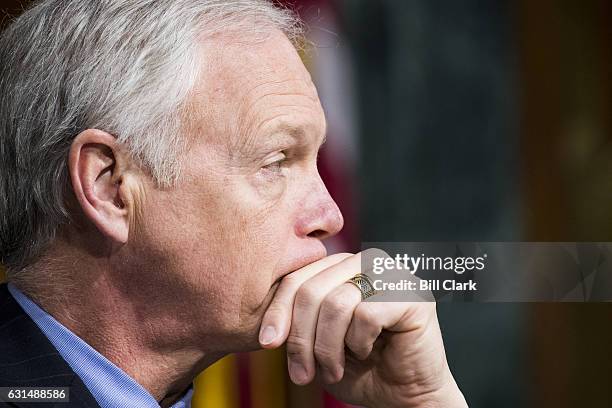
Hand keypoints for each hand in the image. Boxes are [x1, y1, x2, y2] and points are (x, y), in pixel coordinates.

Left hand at [258, 251, 466, 407]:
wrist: (403, 396)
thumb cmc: (359, 369)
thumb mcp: (316, 344)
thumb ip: (296, 324)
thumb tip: (267, 327)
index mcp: (340, 268)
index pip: (297, 278)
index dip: (279, 311)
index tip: (267, 342)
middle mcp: (365, 263)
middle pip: (312, 290)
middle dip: (301, 338)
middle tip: (302, 373)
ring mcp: (390, 276)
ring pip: (336, 303)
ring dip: (327, 347)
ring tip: (333, 370)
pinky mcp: (412, 295)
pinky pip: (366, 314)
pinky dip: (359, 342)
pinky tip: (367, 353)